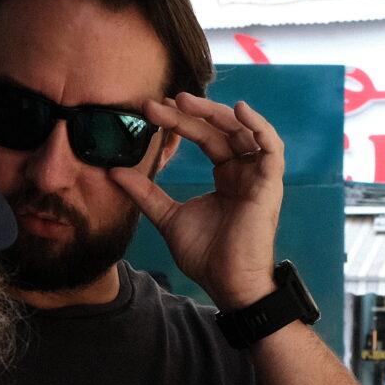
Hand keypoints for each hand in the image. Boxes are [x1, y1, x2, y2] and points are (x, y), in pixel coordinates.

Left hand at [107, 94, 283, 310]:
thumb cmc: (206, 256)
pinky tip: (238, 109)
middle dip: (189, 113)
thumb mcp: (167, 217)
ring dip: (215, 112)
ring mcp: (258, 175)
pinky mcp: (270, 183)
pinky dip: (258, 125)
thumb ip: (145, 193)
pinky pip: (271, 146)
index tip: (151, 111)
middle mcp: (243, 171)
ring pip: (241, 130)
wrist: (228, 283)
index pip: (203, 138)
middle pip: (218, 130)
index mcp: (226, 176)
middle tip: (158, 103)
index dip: (179, 122)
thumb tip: (112, 171)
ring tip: (184, 101)